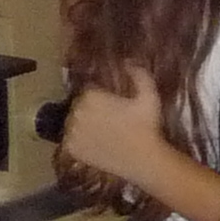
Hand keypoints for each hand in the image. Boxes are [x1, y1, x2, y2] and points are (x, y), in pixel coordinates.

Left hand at [59, 68, 170, 187]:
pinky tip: (95, 144)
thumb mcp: (149, 96)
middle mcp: (76, 112)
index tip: (112, 106)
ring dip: (83, 126)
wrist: (144, 160)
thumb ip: (139, 75)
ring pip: (73, 123)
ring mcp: (71, 132)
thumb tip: (128, 61)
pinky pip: (70, 140)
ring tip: (101, 133)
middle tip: (109, 120)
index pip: (88, 92)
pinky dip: (79, 141)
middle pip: (79, 107)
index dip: (101, 98)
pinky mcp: (71, 149)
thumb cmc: (147, 127)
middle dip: (91, 111)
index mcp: (91, 97)